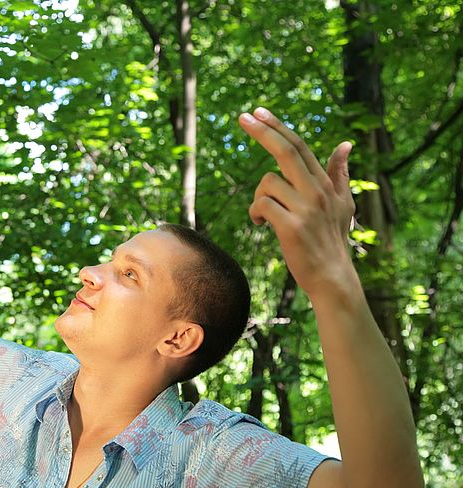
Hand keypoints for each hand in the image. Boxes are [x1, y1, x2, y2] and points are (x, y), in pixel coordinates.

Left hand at [238, 108, 357, 298]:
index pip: (299, 147)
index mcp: (324, 183)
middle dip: (262, 131)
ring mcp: (306, 208)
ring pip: (267, 183)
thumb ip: (339, 174)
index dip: (278, 127)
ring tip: (264, 216)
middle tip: (242, 117)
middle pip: (285, 151)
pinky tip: (260, 224)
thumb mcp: (341, 204)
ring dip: (257, 198)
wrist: (332, 277)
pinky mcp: (292, 226)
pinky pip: (261, 205)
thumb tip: (345, 144)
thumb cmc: (331, 240)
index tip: (258, 112)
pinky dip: (255, 213)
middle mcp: (317, 191)